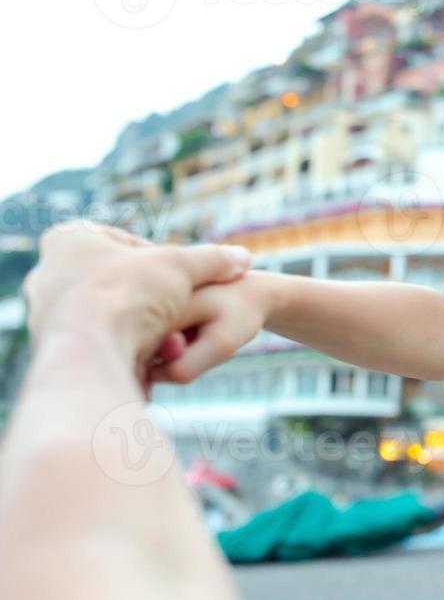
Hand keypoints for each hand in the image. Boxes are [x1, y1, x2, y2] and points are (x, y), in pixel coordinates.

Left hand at [21, 220, 252, 393]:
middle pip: (118, 283)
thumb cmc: (130, 293)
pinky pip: (95, 345)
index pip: (129, 246)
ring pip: (105, 316)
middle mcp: (46, 273)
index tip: (180, 280)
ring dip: (136, 326)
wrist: (89, 350)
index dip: (163, 263)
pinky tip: (144, 360)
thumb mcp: (183, 266)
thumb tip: (243, 259)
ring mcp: (43, 312)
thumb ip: (212, 260)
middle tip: (176, 312)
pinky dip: (120, 351)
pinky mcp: (49, 348)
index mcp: (69, 239)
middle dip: (149, 298)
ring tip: (165, 340)